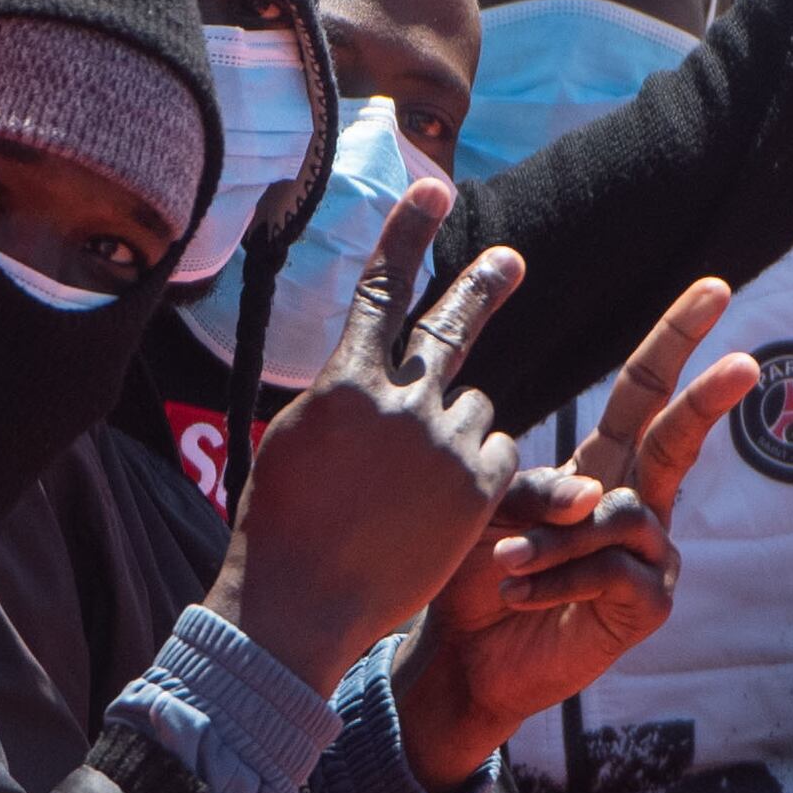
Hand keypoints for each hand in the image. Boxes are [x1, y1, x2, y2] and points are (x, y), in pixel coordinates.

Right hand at [205, 183, 526, 695]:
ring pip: (473, 411)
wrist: (302, 602)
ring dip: (454, 438)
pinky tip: (444, 509)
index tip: (433, 190)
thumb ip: (347, 400)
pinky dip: (482, 473)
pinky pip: (498, 454)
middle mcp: (400, 399)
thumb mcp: (299, 442)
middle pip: (451, 328)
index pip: (382, 292)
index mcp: (344, 383)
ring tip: (411, 494)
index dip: (408, 235)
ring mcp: (443, 440)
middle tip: (509, 260)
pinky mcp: (479, 483)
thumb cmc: (283, 529)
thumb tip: (377, 375)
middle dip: (481, 286)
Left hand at [392, 277, 763, 786]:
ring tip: (503, 562)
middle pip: (676, 438)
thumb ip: (534, 486)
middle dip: (706, 398)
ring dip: (552, 538)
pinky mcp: (646, 604)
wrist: (464, 658)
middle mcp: (637, 504)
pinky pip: (610, 573)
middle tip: (742, 363)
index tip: (713, 288)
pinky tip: (516, 594)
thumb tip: (592, 493)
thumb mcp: (491, 511)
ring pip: (618, 517)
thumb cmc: (476, 576)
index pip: (643, 394)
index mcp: (602, 468)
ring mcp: (649, 555)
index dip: (674, 341)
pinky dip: (555, 580)